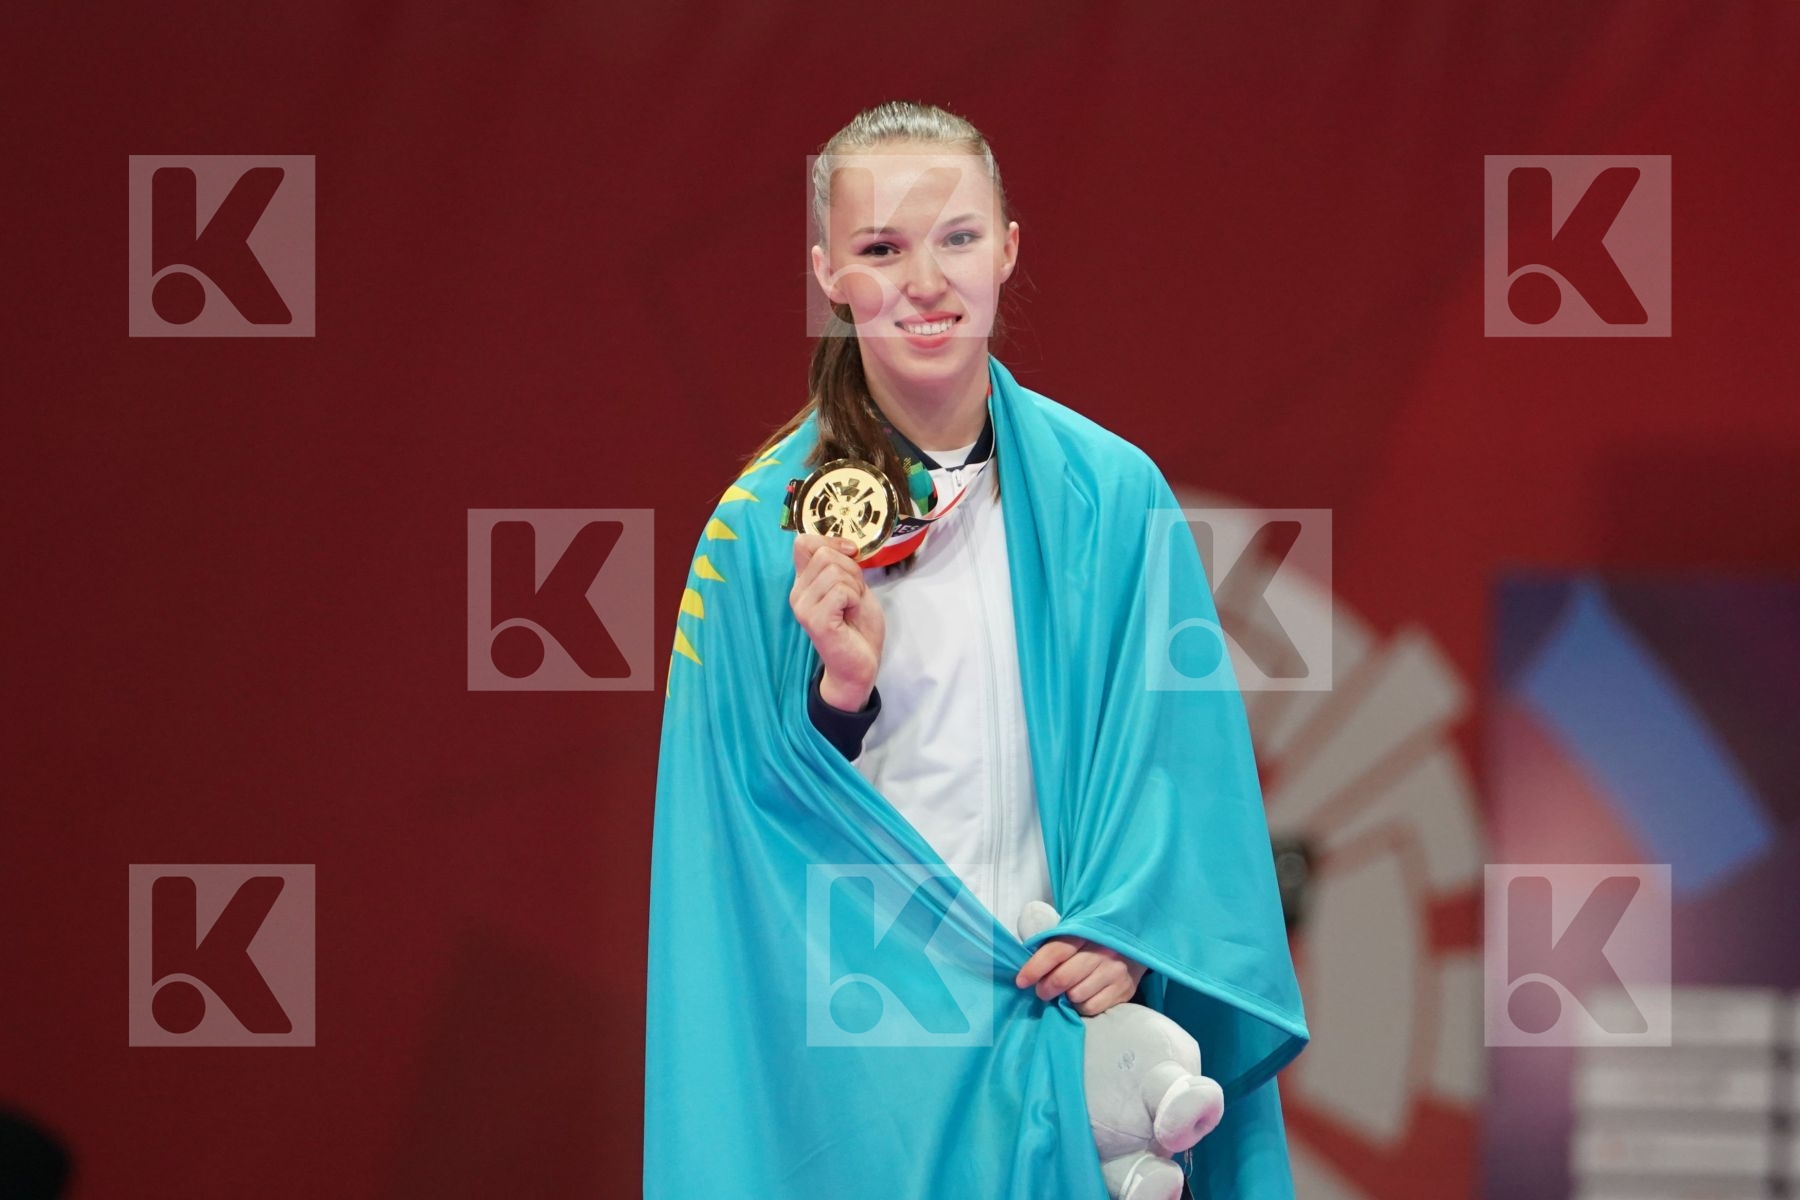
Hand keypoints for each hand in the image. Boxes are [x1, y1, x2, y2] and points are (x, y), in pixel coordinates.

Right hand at [789, 533, 885, 709]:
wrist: (860, 664)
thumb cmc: (857, 627)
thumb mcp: (853, 587)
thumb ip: (842, 566)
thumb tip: (844, 545)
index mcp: (803, 582)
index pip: (803, 542)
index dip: (831, 541)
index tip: (851, 553)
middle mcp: (797, 593)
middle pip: (825, 554)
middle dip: (851, 570)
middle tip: (855, 594)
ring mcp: (803, 607)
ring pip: (835, 571)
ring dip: (854, 587)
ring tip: (852, 607)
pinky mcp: (815, 620)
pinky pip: (840, 591)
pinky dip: (854, 599)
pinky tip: (850, 615)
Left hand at [1015, 935, 1148, 1016]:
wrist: (1135, 945)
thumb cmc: (1096, 941)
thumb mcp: (1077, 933)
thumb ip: (1055, 944)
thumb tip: (1027, 966)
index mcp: (1086, 932)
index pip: (1055, 951)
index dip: (1034, 968)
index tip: (1021, 981)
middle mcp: (1103, 951)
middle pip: (1063, 978)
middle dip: (1045, 988)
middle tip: (1042, 991)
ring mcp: (1115, 971)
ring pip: (1075, 995)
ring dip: (1066, 997)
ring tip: (1069, 990)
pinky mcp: (1124, 990)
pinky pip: (1090, 1008)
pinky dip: (1081, 1006)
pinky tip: (1084, 996)